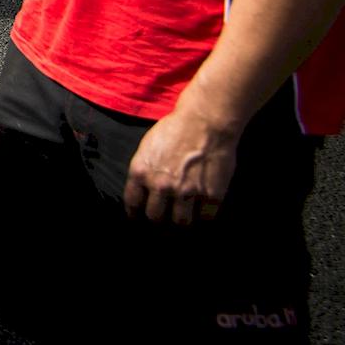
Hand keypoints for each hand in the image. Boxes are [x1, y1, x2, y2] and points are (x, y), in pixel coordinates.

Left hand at [122, 105, 239, 224]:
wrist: (205, 121)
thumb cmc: (175, 129)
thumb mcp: (147, 148)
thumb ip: (144, 171)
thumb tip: (144, 191)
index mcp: (141, 172)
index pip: (133, 204)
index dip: (136, 214)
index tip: (140, 218)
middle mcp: (161, 186)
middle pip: (156, 218)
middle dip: (159, 221)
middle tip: (164, 220)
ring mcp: (187, 192)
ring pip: (181, 223)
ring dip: (181, 222)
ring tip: (183, 218)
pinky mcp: (211, 195)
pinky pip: (206, 218)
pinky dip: (204, 217)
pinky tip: (203, 212)